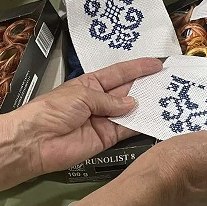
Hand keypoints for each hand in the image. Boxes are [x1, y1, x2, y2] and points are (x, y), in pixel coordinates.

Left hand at [7, 58, 162, 173]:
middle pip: (127, 91)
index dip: (137, 68)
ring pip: (130, 111)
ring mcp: (104, 120)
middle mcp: (99, 101)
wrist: (36, 141)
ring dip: (147, 106)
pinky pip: (127, 130)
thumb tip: (132, 103)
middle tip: (169, 83)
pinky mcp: (106, 139)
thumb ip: (109, 100)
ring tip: (169, 99)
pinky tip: (156, 119)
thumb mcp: (83, 96)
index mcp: (90, 84)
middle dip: (146, 86)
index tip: (157, 64)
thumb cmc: (54, 110)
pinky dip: (141, 125)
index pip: (119, 73)